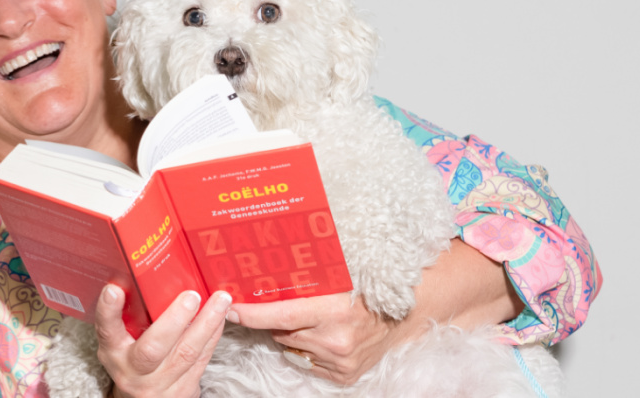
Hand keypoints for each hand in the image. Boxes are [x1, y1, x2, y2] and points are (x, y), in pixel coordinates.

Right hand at [95, 285, 232, 397]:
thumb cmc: (133, 360)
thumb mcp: (121, 342)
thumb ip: (130, 317)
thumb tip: (148, 275)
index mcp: (113, 352)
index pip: (107, 330)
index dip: (109, 311)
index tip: (113, 289)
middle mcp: (133, 371)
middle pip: (152, 349)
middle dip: (174, 320)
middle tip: (191, 295)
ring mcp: (159, 384)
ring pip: (186, 354)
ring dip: (206, 324)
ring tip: (220, 300)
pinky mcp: (183, 390)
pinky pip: (201, 360)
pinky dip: (213, 336)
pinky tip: (221, 318)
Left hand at [228, 238, 521, 383]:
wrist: (409, 313)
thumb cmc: (372, 286)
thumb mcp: (342, 273)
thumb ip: (308, 274)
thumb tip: (266, 264)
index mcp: (334, 309)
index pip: (279, 313)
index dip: (250, 311)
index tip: (230, 307)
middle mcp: (335, 339)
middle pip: (281, 330)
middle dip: (278, 316)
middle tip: (282, 300)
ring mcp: (339, 361)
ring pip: (292, 345)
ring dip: (294, 332)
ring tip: (314, 316)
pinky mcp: (343, 376)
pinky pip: (308, 361)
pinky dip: (310, 347)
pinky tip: (325, 334)